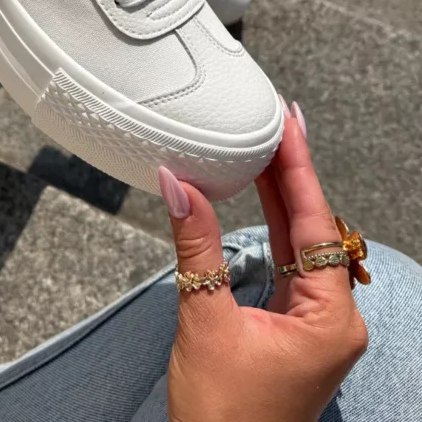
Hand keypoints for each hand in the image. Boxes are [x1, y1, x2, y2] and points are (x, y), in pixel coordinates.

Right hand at [161, 109, 368, 421]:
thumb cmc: (221, 420)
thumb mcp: (204, 322)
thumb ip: (196, 247)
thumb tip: (179, 186)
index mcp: (330, 319)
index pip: (315, 223)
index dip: (298, 167)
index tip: (288, 121)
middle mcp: (333, 318)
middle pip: (313, 228)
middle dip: (290, 174)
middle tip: (272, 122)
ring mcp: (315, 324)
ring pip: (301, 244)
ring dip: (280, 197)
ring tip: (264, 147)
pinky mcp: (294, 328)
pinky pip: (288, 264)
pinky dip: (271, 229)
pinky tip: (259, 198)